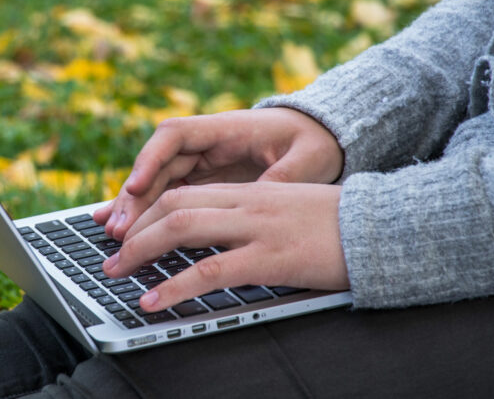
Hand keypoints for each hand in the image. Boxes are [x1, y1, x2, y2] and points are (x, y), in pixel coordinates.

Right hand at [93, 108, 343, 239]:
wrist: (319, 137)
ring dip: (134, 209)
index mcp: (225, 129)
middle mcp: (205, 144)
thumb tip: (265, 196)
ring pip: (156, 184)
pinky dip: (145, 213)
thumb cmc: (312, 142)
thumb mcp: (306, 159)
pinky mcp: (202, 182)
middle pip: (156, 165)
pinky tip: (122, 229)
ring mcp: (200, 163)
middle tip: (119, 229)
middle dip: (134, 196)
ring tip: (114, 237)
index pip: (175, 136)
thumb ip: (283, 177)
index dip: (150, 159)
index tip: (135, 185)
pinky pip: (167, 196)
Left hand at [102, 181, 348, 311]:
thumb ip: (251, 218)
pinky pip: (210, 270)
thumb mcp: (286, 210)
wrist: (384, 227)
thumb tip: (219, 239)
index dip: (146, 213)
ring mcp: (256, 228)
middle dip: (133, 231)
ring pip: (181, 229)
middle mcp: (245, 203)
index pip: (182, 194)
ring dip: (140, 251)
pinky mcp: (270, 257)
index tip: (125, 233)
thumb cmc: (338, 224)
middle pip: (172, 206)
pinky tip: (154, 300)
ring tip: (115, 273)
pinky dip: (175, 286)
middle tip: (110, 256)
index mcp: (247, 192)